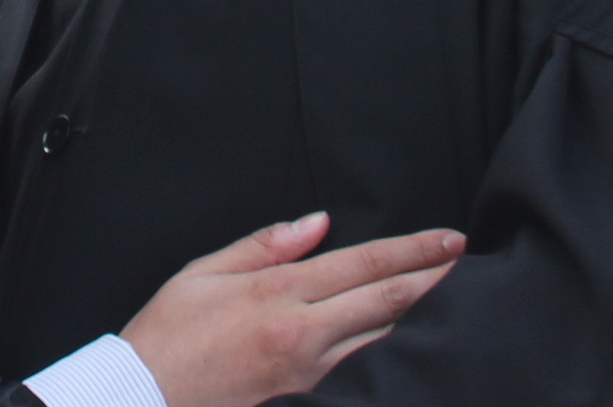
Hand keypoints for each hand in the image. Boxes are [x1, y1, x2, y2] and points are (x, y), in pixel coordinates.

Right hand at [120, 213, 462, 406]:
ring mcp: (310, 368)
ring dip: (417, 310)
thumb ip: (265, 245)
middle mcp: (303, 334)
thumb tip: (316, 224)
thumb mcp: (203, 271)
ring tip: (444, 287)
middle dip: (431, 278)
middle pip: (386, 303)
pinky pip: (359, 357)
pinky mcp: (307, 390)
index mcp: (277, 296)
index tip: (448, 238)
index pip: (362, 266)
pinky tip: (399, 327)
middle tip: (464, 257)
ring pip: (380, 335)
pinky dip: (387, 336)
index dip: (411, 251)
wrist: (148, 396)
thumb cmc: (169, 331)